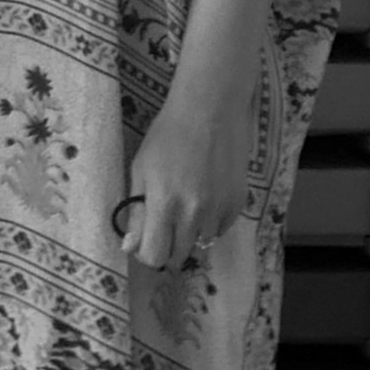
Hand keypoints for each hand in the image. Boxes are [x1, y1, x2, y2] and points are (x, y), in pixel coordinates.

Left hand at [116, 83, 254, 270]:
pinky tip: (203, 200)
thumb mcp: (140, 171)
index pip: (155, 254)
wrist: (210, 113)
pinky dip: (209, 224)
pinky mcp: (239, 205)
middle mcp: (195, 214)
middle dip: (167, 250)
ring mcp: (220, 211)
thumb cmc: (166, 138)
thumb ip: (137, 212)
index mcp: (165, 204)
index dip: (146, 255)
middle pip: (180, 256)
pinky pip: (220, 230)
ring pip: (202, 246)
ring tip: (183, 210)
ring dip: (189, 237)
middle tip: (161, 231)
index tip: (143, 245)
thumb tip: (130, 247)